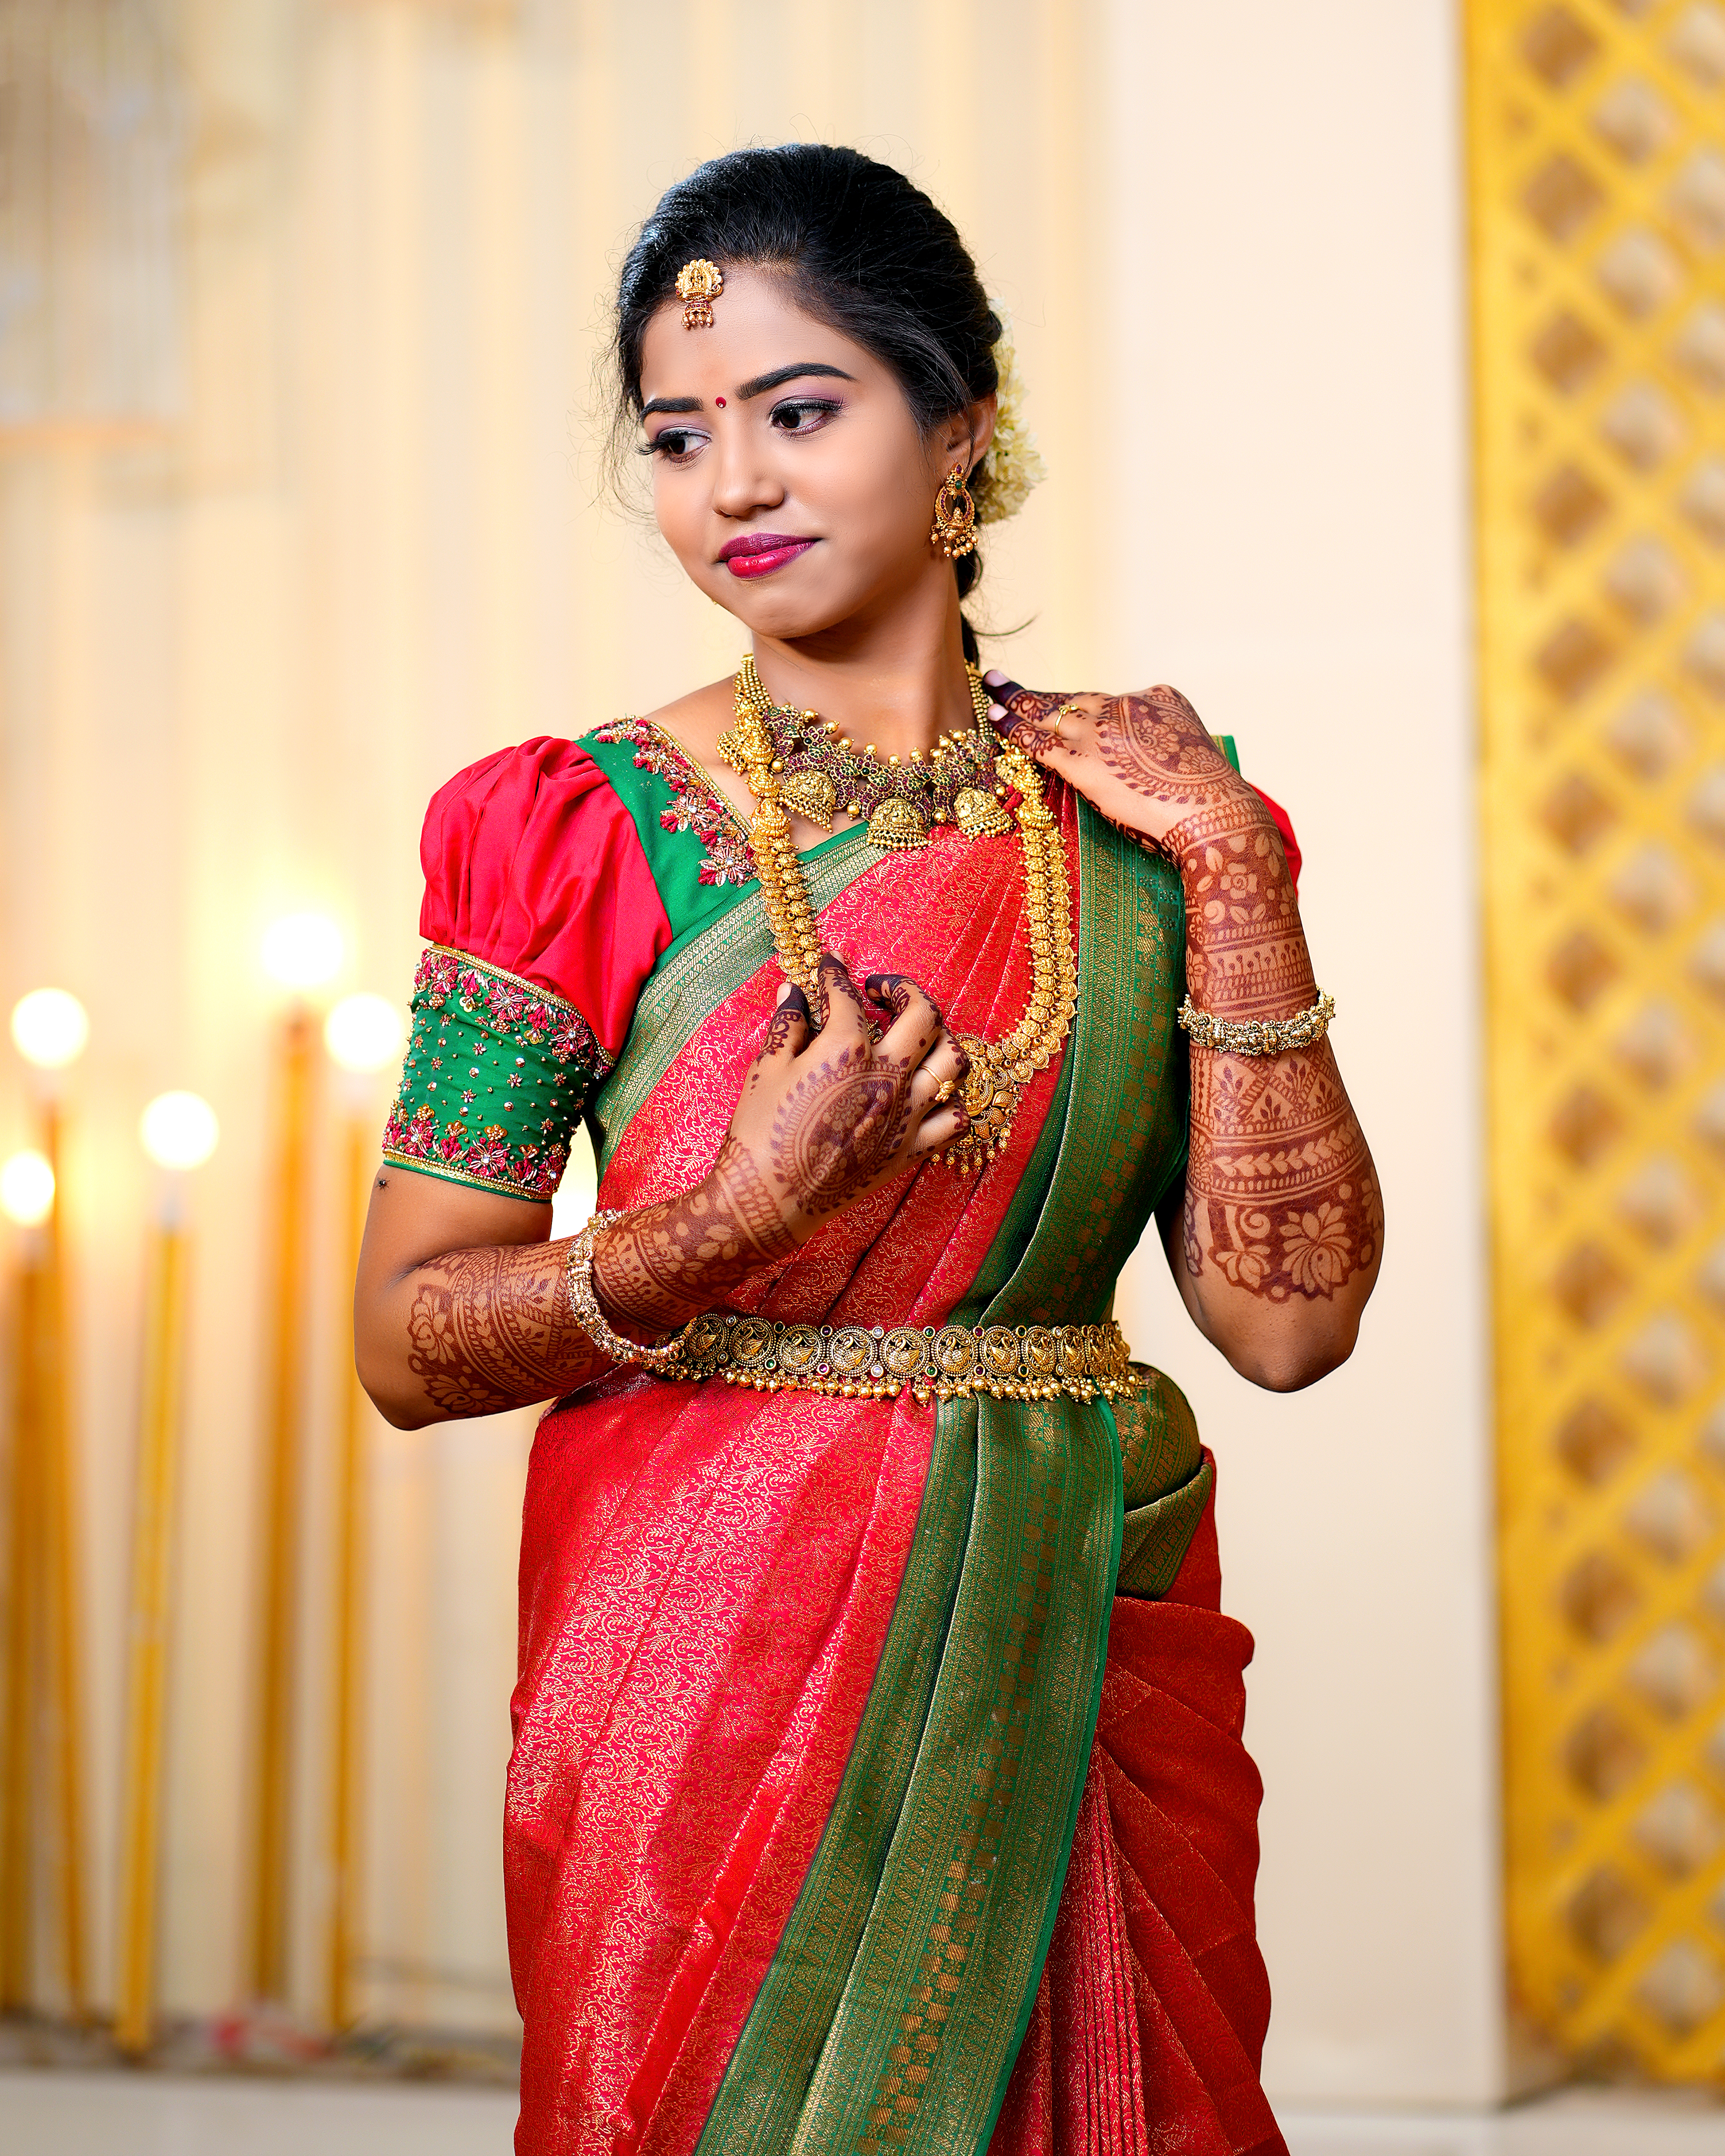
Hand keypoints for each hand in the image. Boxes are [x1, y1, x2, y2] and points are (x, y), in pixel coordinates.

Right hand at [722, 953, 969, 1242]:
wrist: (767, 1201)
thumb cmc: (759, 1132)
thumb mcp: (765, 1069)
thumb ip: (788, 1024)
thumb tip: (795, 990)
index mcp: (846, 1049)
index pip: (848, 994)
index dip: (836, 973)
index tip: (831, 968)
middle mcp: (887, 1076)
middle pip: (923, 1013)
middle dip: (903, 988)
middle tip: (880, 990)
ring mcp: (906, 1114)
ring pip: (952, 1061)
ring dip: (938, 1039)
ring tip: (913, 1037)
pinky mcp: (911, 1149)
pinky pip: (955, 1120)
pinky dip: (950, 1101)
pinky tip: (929, 1093)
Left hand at [983, 673, 1260, 851]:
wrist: (1216, 817)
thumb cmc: (1209, 801)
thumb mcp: (1188, 754)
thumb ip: (1158, 745)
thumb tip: (1137, 761)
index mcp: (1159, 698)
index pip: (1108, 699)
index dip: (1078, 707)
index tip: (1060, 706)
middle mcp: (1128, 705)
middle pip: (1073, 698)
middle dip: (1036, 693)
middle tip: (1003, 681)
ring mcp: (1105, 732)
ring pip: (1050, 712)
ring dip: (1015, 703)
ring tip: (990, 692)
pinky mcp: (1086, 762)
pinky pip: (1041, 741)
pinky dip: (1014, 730)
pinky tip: (995, 722)